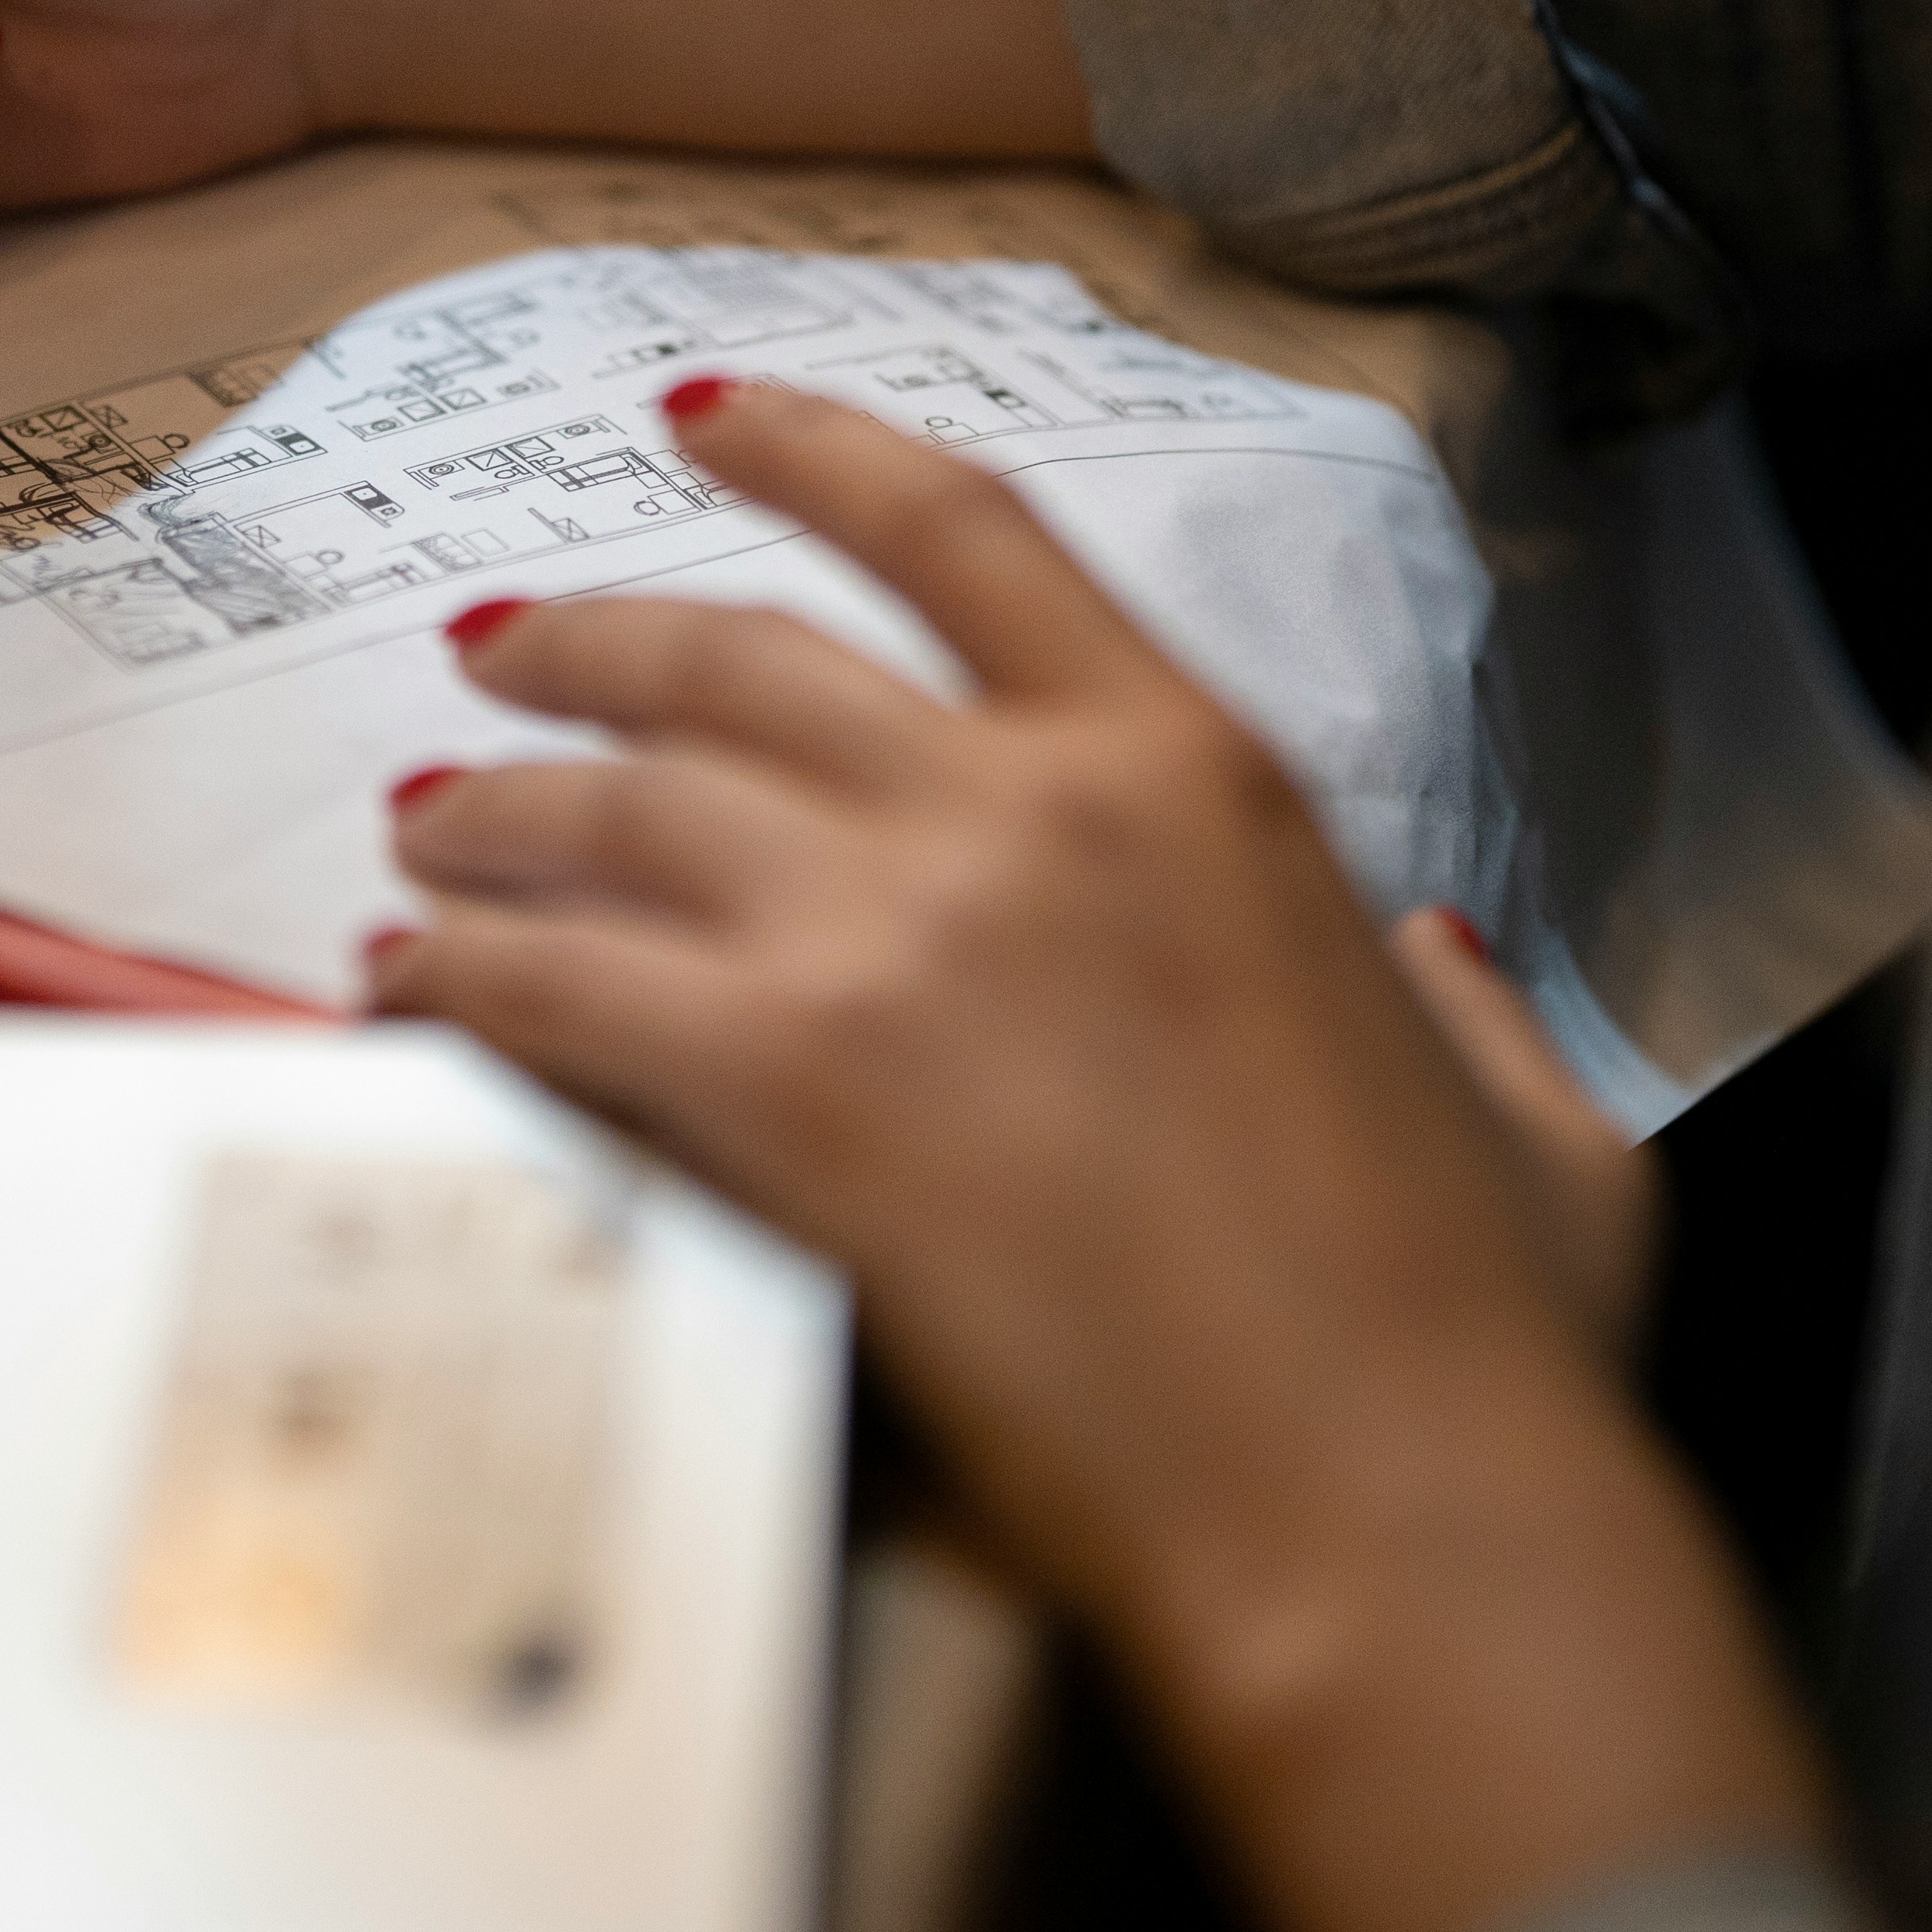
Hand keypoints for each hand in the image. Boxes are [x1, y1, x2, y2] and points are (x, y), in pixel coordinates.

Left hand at [373, 379, 1821, 1931]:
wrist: (1393, 1511)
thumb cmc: (1472, 1340)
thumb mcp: (1527, 1116)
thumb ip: (1460, 1006)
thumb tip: (1434, 960)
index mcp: (1197, 774)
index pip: (960, 532)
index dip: (808, 451)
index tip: (702, 419)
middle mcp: (1026, 807)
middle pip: (733, 657)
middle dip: (585, 644)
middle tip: (497, 659)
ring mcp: (894, 937)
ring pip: (617, 807)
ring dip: (493, 814)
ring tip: (427, 835)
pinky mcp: (785, 1088)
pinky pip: (552, 987)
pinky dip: (455, 976)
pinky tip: (405, 991)